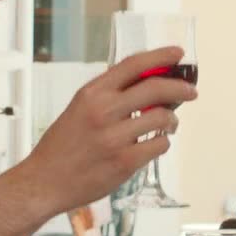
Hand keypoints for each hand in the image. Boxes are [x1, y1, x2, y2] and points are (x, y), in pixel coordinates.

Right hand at [24, 47, 197, 211]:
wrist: (44, 182)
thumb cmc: (62, 147)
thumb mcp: (78, 108)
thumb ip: (109, 95)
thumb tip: (146, 83)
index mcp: (92, 94)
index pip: (133, 64)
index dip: (160, 56)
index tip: (177, 53)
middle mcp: (103, 111)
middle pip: (156, 88)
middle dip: (180, 88)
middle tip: (191, 91)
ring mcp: (115, 137)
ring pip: (163, 118)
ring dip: (172, 120)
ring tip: (170, 124)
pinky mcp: (124, 162)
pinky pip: (159, 145)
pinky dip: (163, 143)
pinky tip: (156, 144)